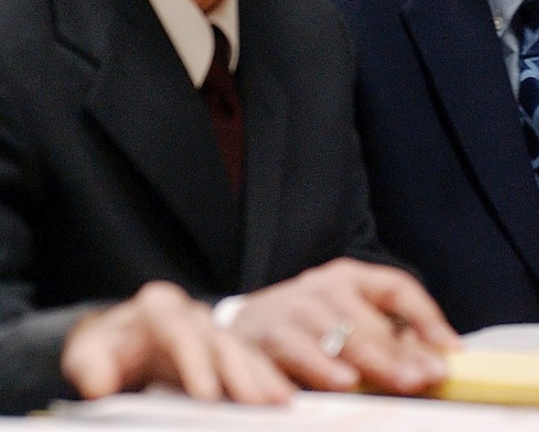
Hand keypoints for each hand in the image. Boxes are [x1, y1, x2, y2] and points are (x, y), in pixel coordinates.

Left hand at [61, 281, 293, 403]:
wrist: (116, 341)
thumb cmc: (102, 349)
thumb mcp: (84, 354)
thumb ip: (89, 366)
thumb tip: (100, 384)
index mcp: (158, 308)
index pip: (179, 332)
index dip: (196, 362)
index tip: (207, 394)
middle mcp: (190, 313)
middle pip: (219, 339)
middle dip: (240, 371)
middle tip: (258, 401)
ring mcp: (209, 329)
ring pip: (241, 349)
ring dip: (261, 376)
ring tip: (282, 401)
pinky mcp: (220, 348)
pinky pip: (248, 361)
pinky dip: (264, 379)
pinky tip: (281, 398)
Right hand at [228, 258, 458, 393]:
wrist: (241, 324)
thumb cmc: (307, 323)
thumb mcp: (345, 315)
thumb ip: (384, 335)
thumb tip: (434, 360)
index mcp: (349, 278)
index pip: (396, 288)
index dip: (426, 316)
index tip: (450, 349)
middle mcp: (321, 290)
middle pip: (365, 323)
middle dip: (396, 355)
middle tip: (423, 379)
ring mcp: (291, 313)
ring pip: (330, 340)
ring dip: (359, 364)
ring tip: (381, 382)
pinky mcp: (263, 340)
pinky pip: (289, 358)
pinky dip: (309, 374)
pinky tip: (327, 388)